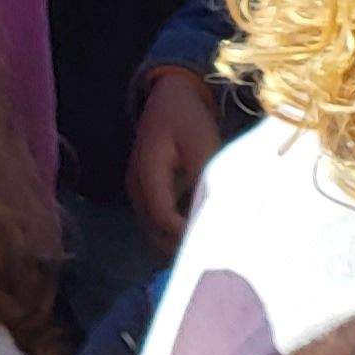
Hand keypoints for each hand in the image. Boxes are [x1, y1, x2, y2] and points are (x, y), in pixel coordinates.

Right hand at [129, 69, 223, 252]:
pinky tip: (200, 233)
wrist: (169, 97)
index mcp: (148, 171)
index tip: (216, 244)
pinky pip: (157, 220)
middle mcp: (136, 185)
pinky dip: (175, 231)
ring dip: (177, 242)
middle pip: (153, 230)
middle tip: (216, 256)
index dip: (186, 234)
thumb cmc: (187, 118)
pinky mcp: (146, 191)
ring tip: (210, 248)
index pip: (162, 216)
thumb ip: (206, 177)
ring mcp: (138, 189)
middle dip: (181, 246)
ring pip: (154, 229)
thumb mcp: (203, 144)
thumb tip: (218, 212)